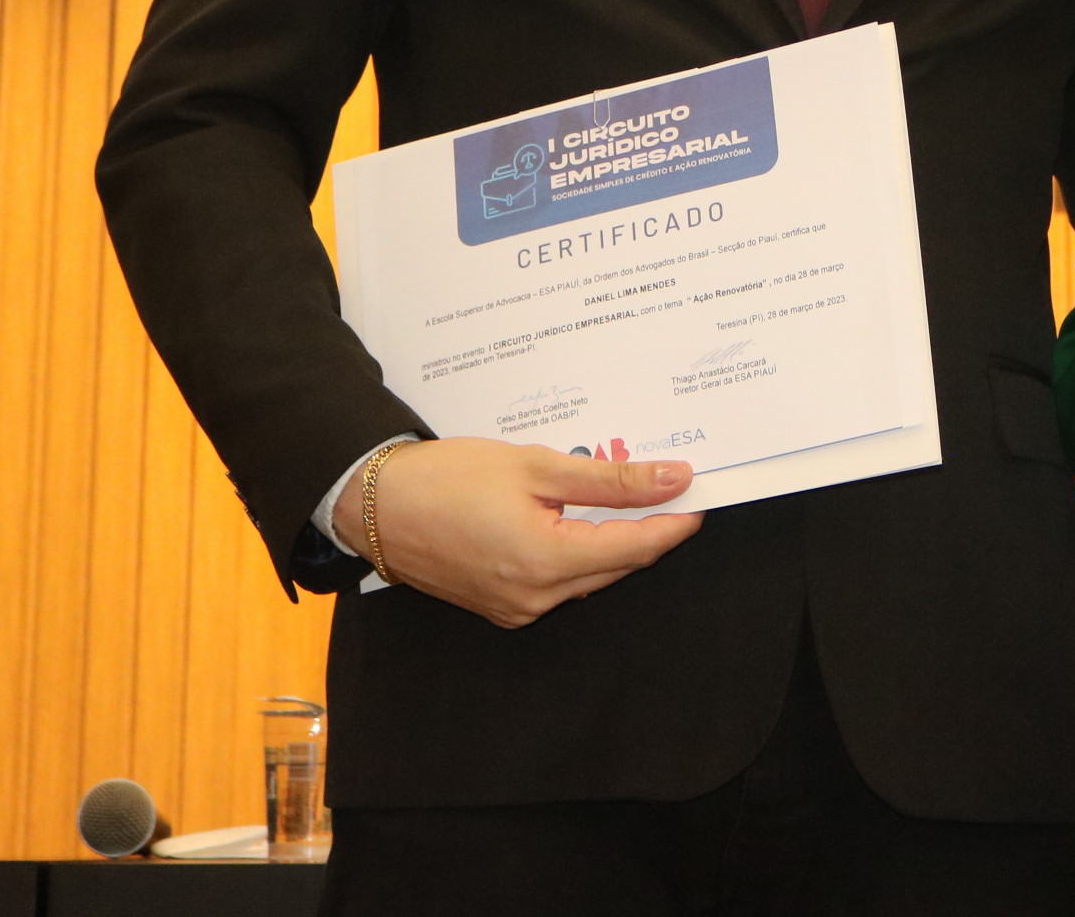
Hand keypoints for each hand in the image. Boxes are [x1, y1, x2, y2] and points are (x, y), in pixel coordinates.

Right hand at [334, 438, 703, 627]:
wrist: (375, 507)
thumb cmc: (447, 479)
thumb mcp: (535, 465)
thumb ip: (609, 479)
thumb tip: (671, 480)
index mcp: (546, 563)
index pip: (635, 549)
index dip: (674, 523)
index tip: (699, 496)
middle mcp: (535, 598)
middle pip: (616, 565)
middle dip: (646, 529)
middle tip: (665, 486)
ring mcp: (517, 609)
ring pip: (589, 577)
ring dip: (610, 540)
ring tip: (620, 494)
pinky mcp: (501, 608)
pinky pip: (559, 583)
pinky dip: (577, 553)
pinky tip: (576, 519)